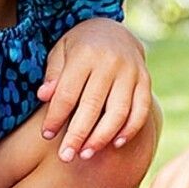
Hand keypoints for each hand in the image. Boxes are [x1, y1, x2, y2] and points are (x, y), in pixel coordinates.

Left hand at [38, 18, 150, 161]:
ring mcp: (131, 72)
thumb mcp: (61, 52)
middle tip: (65, 156)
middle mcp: (110, 62)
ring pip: (118, 111)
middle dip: (77, 134)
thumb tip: (43, 96)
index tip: (47, 135)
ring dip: (102, 137)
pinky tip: (116, 144)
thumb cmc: (80, 47)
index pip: (68, 92)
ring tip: (86, 154)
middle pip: (92, 105)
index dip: (56, 117)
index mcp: (85, 54)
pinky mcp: (145, 81)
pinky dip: (130, 129)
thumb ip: (53, 74)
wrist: (114, 31)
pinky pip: (141, 109)